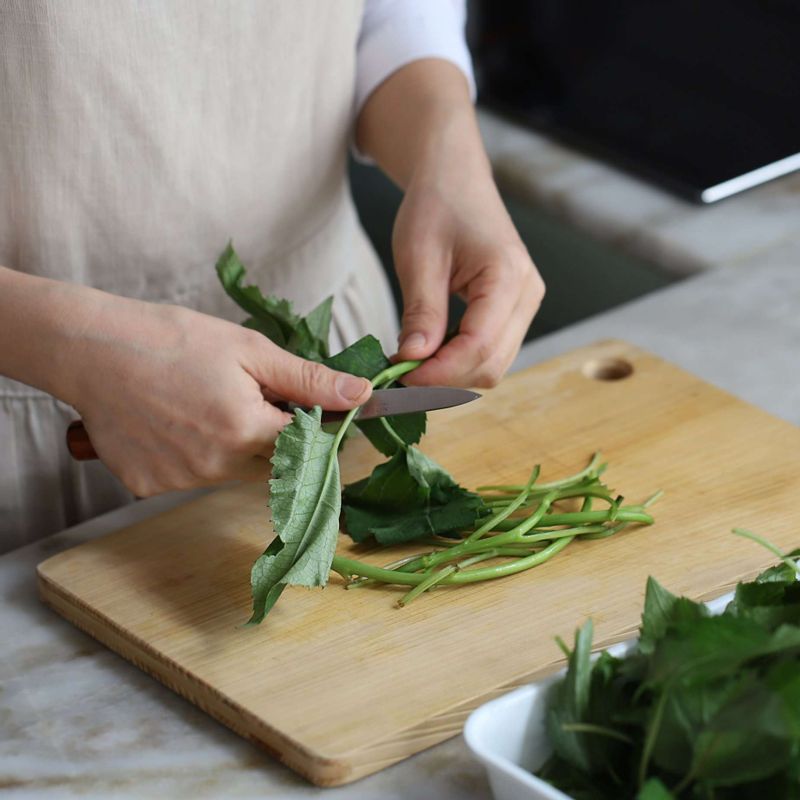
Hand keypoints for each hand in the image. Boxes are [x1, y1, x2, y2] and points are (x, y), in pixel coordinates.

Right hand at [67, 295, 370, 496]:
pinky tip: (170, 422)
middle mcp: (217, 465)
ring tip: (202, 403)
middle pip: (270, 463)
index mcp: (247, 430)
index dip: (310, 427)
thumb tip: (361, 396)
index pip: (306, 446)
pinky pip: (188, 476)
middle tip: (241, 397)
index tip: (304, 412)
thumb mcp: (248, 350)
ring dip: (231, 445)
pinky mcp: (147, 485)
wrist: (92, 348)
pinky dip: (189, 455)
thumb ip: (308, 380)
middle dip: (269, 435)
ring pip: (231, 471)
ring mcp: (180, 480)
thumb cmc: (172, 339)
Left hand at [393, 153, 544, 387]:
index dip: (439, 372)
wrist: (456, 179)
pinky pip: (491, 351)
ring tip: (412, 363)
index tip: (399, 377)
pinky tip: (430, 353)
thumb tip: (413, 360)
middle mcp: (528, 294)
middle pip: (491, 364)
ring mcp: (526, 305)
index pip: (479, 346)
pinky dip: (459, 361)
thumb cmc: (437, 206)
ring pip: (493, 364)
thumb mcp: (418, 257)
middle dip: (445, 378)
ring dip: (452, 373)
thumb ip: (421, 311)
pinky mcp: (514, 311)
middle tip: (399, 374)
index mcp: (508, 276)